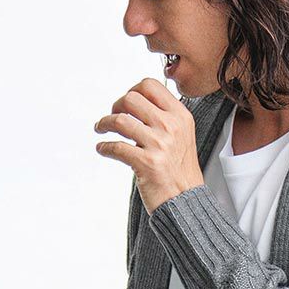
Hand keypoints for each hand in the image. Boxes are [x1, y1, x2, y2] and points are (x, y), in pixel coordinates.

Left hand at [95, 78, 203, 212]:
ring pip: (120, 120)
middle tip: (112, 115)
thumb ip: (165, 118)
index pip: (151, 86)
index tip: (126, 102)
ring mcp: (159, 144)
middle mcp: (171, 126)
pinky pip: (116, 147)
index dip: (132, 90)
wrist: (186, 202)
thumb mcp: (182, 136)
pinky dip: (105, 148)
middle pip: (131, 98)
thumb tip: (137, 104)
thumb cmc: (181, 172)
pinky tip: (103, 149)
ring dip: (104, 123)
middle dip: (116, 105)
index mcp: (180, 116)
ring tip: (101, 129)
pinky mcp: (146, 163)